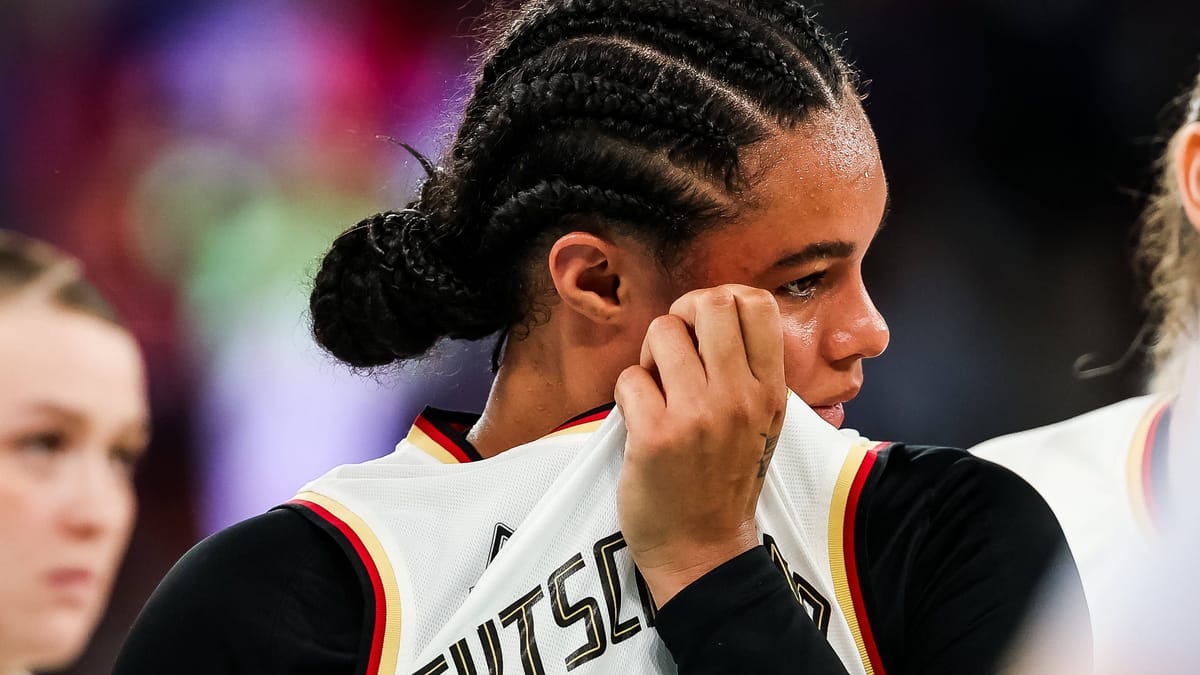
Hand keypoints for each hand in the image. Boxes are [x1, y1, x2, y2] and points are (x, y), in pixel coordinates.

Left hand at [614, 284, 786, 606]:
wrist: (703, 549)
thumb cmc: (725, 480)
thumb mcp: (760, 422)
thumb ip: (746, 370)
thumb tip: (716, 309)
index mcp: (769, 390)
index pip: (756, 304)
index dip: (721, 299)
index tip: (704, 328)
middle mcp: (740, 396)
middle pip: (709, 303)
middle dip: (682, 316)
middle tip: (674, 351)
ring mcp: (699, 415)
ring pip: (662, 332)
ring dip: (649, 356)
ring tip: (657, 389)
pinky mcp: (656, 435)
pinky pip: (629, 378)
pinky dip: (628, 395)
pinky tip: (641, 421)